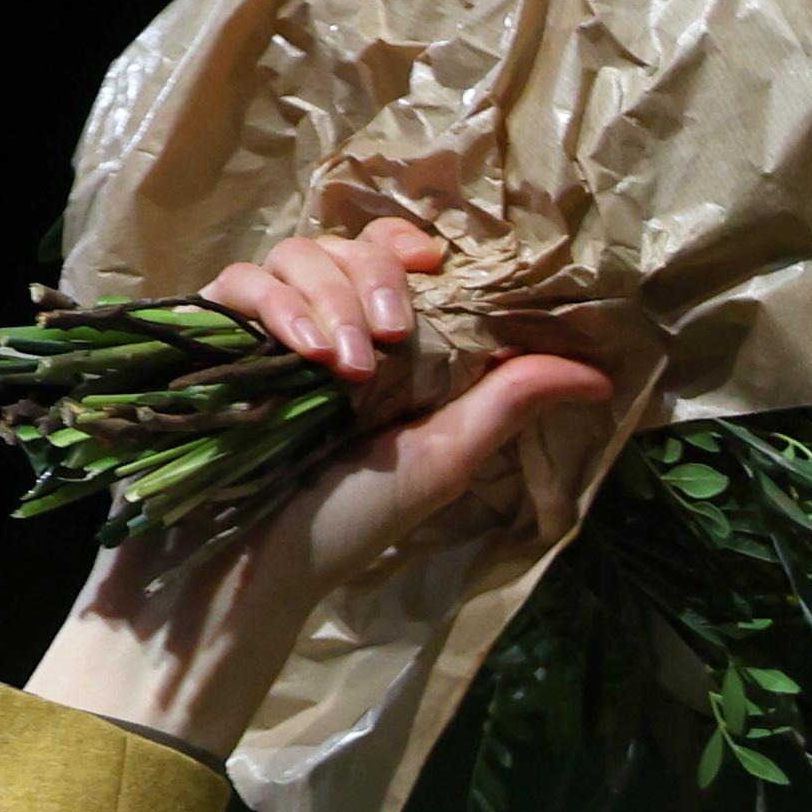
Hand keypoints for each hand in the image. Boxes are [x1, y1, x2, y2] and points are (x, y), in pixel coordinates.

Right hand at [22, 218, 614, 761]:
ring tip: (345, 364)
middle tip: (388, 334)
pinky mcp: (212, 337)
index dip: (410, 246)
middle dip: (375, 276)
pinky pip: (237, 283)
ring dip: (329, 295)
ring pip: (293, 255)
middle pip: (347, 245)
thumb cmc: (347, 521)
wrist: (247, 566)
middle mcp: (325, 329)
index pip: (395, 260)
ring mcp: (265, 331)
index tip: (435, 267)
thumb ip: (507, 405)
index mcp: (385, 351)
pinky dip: (275, 305)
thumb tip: (600, 375)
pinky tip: (302, 351)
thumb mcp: (440, 460)